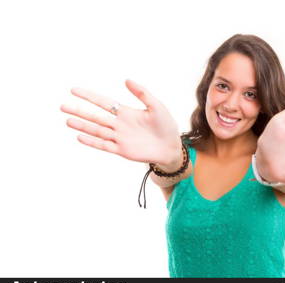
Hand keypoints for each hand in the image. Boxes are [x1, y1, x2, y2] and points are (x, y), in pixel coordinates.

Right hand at [60, 79, 181, 165]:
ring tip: (67, 120)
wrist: (171, 147)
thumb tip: (126, 79)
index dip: (89, 96)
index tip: (74, 90)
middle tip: (62, 106)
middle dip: (79, 111)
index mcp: (126, 113)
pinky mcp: (122, 150)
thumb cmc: (166, 126)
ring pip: (97, 131)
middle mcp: (119, 125)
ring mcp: (119, 138)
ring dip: (82, 126)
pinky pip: (104, 146)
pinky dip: (92, 142)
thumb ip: (142, 93)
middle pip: (95, 117)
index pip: (104, 103)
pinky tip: (80, 137)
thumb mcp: (156, 106)